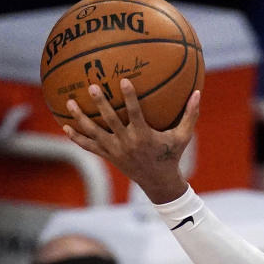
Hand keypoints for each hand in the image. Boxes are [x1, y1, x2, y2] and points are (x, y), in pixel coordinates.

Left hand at [62, 78, 198, 203]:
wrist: (159, 182)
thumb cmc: (171, 156)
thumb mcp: (183, 137)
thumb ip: (190, 115)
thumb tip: (198, 93)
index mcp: (144, 136)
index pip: (135, 113)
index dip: (129, 97)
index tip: (123, 81)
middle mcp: (127, 143)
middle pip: (110, 121)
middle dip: (101, 104)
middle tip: (92, 86)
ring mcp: (115, 150)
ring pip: (94, 133)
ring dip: (80, 118)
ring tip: (70, 102)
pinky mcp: (108, 156)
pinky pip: (89, 146)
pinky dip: (77, 137)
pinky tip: (65, 127)